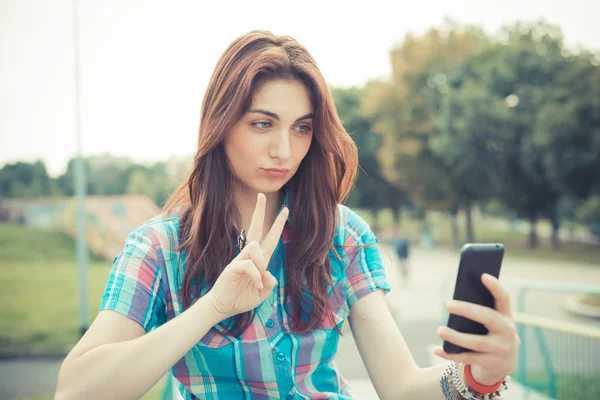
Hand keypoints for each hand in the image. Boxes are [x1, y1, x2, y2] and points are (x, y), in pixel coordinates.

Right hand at [207, 193, 287, 320]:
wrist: (222, 307)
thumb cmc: (241, 299)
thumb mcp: (261, 294)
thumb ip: (269, 284)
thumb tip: (270, 274)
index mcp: (259, 260)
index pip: (270, 238)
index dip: (278, 225)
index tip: (285, 210)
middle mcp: (249, 256)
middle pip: (256, 229)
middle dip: (259, 212)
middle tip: (262, 195)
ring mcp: (240, 260)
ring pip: (255, 247)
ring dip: (261, 264)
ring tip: (258, 281)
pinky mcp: (232, 267)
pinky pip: (248, 265)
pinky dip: (256, 275)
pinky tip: (256, 284)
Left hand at [433, 273, 519, 385]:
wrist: (504, 361)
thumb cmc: (490, 331)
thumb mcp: (491, 320)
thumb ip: (478, 308)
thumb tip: (455, 300)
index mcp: (507, 316)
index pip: (504, 298)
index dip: (496, 287)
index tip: (483, 275)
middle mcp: (507, 332)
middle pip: (488, 318)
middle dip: (468, 310)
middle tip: (447, 304)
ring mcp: (501, 349)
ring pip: (477, 343)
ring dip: (456, 336)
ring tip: (439, 330)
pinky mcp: (491, 363)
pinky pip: (468, 359)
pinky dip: (450, 354)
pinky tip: (436, 349)